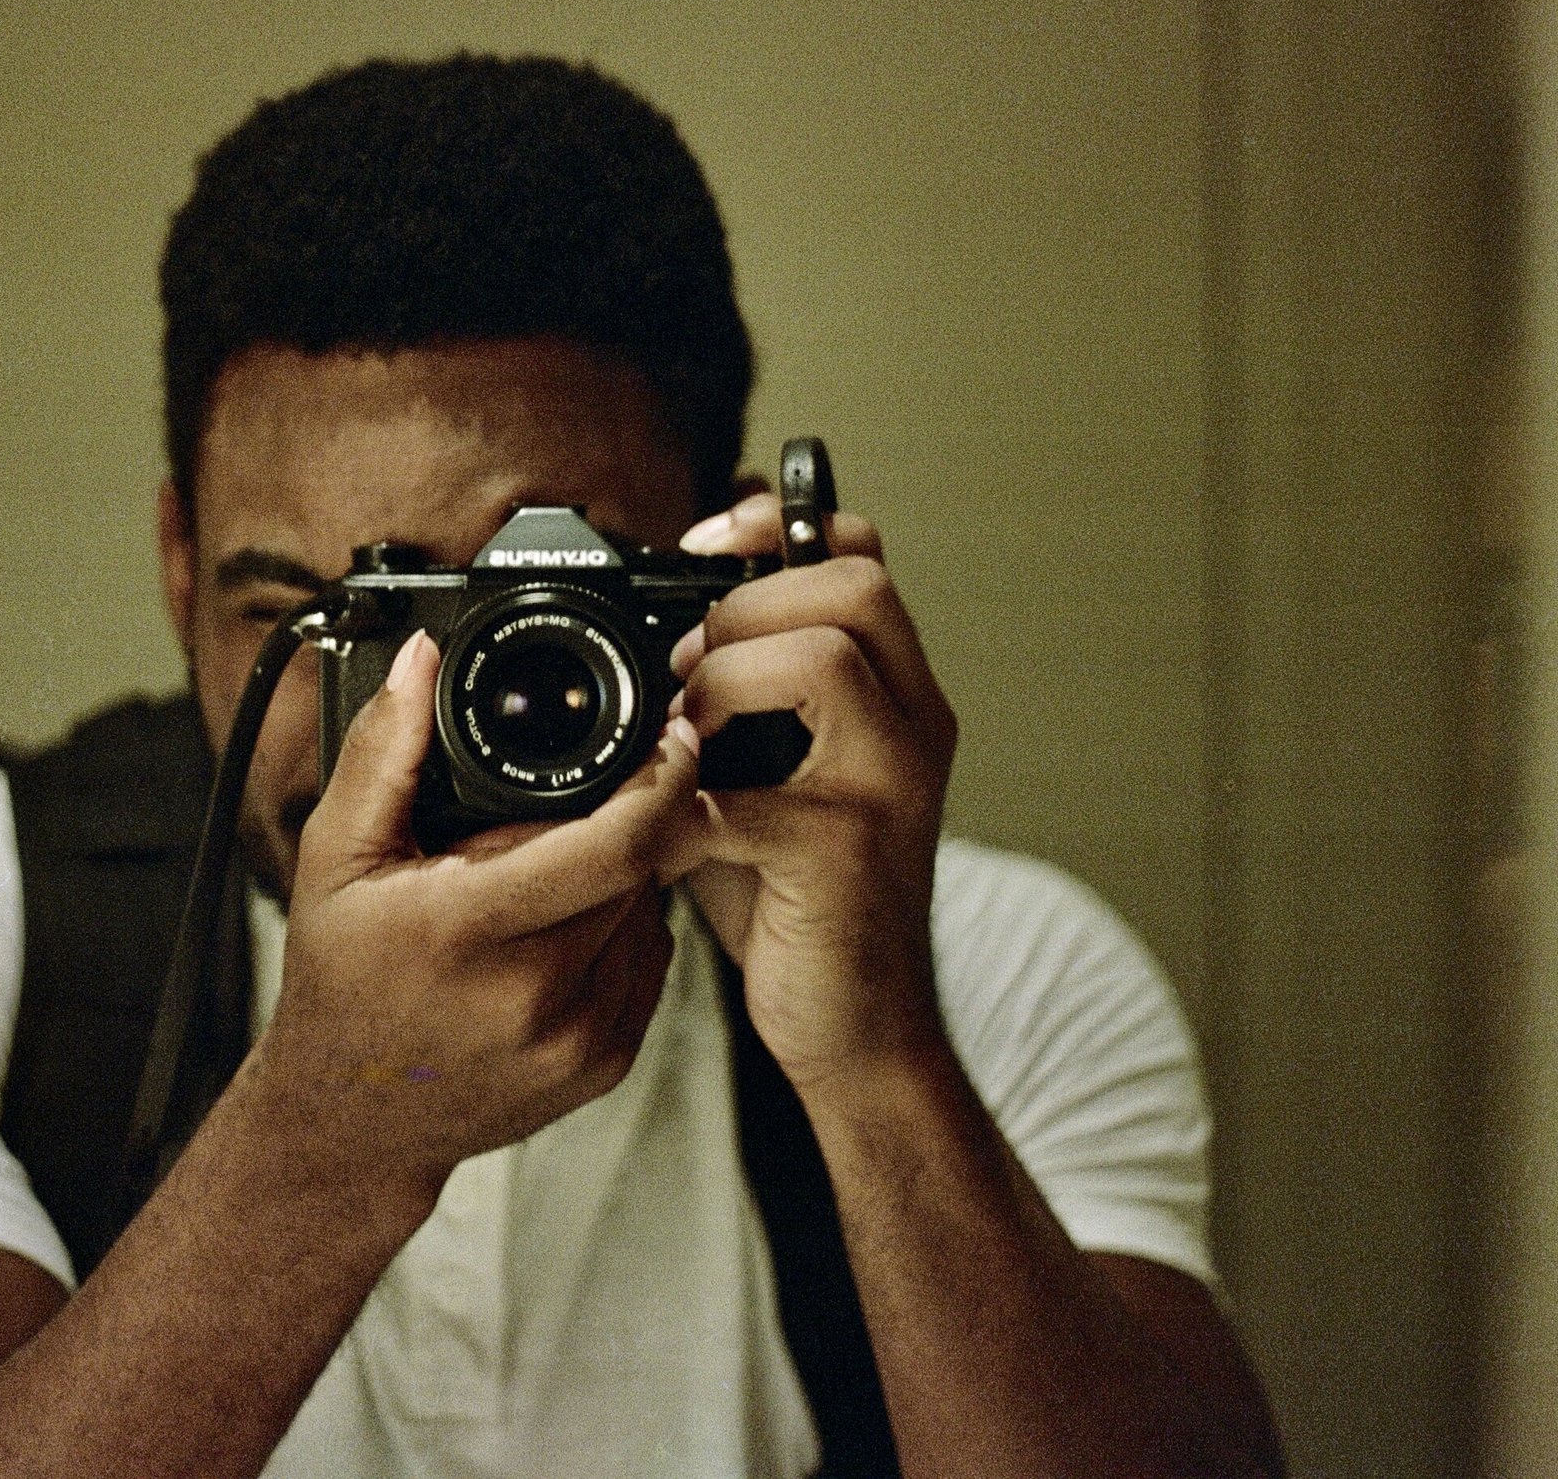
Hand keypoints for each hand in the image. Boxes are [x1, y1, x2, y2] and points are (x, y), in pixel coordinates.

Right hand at [252, 629, 697, 1199]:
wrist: (354, 1122)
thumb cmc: (340, 981)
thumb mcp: (335, 857)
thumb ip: (381, 751)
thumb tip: (421, 658)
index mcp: (468, 930)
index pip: (615, 845)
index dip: (661, 780)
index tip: (671, 734)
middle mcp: (534, 994)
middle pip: (641, 868)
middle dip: (633, 817)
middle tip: (596, 794)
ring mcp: (576, 1040)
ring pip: (651, 913)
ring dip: (629, 875)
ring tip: (560, 867)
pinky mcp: (604, 1066)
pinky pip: (650, 966)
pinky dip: (624, 930)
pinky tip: (566, 925)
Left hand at [665, 491, 958, 1094]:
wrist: (856, 1032)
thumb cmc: (794, 900)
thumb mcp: (760, 776)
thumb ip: (724, 704)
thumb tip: (644, 632)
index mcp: (895, 694)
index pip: (862, 556)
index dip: (780, 525)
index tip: (703, 545)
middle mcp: (914, 726)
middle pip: (856, 586)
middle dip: (746, 602)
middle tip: (687, 666)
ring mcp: (891, 786)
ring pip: (825, 659)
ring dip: (724, 679)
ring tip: (682, 735)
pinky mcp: (847, 854)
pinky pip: (747, 796)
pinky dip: (679, 808)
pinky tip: (657, 839)